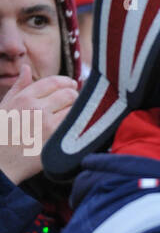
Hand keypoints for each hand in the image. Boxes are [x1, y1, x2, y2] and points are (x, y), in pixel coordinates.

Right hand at [0, 64, 77, 182]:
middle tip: (75, 103)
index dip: (66, 82)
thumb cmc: (1, 134)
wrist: (0, 164)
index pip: (53, 82)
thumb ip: (18, 87)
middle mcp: (36, 108)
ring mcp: (47, 126)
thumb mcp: (4, 106)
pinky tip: (76, 128)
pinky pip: (75, 127)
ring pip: (75, 110)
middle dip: (75, 97)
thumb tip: (27, 68)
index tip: (73, 85)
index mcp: (24, 98)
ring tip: (75, 116)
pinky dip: (79, 125)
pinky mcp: (55, 141)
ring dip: (78, 112)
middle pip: (69, 94)